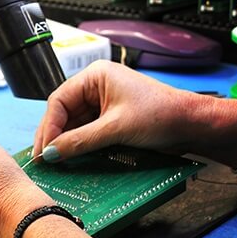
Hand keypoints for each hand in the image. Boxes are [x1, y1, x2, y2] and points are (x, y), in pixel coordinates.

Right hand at [33, 60, 202, 161]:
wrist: (193, 126)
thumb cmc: (162, 115)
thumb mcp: (115, 129)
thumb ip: (80, 140)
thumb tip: (50, 152)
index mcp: (95, 76)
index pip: (59, 100)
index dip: (49, 126)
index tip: (44, 149)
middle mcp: (96, 87)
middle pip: (63, 113)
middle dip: (54, 135)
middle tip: (43, 159)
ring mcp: (103, 103)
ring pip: (73, 124)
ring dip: (65, 142)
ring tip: (54, 161)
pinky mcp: (110, 118)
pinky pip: (86, 131)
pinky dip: (78, 145)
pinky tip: (71, 157)